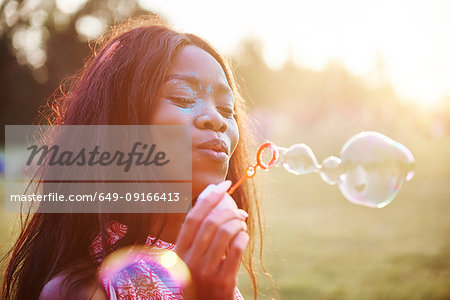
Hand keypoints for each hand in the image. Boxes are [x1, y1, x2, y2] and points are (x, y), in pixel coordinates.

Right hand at [175, 181, 248, 299]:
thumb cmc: (201, 278)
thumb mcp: (192, 257)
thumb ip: (198, 234)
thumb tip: (213, 197)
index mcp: (178, 252)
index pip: (192, 218)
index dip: (208, 198)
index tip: (223, 184)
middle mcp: (188, 261)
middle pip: (210, 223)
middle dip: (229, 211)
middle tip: (240, 211)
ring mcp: (204, 272)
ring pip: (225, 233)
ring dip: (238, 223)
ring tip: (242, 225)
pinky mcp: (222, 281)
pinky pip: (236, 248)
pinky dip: (243, 237)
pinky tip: (244, 236)